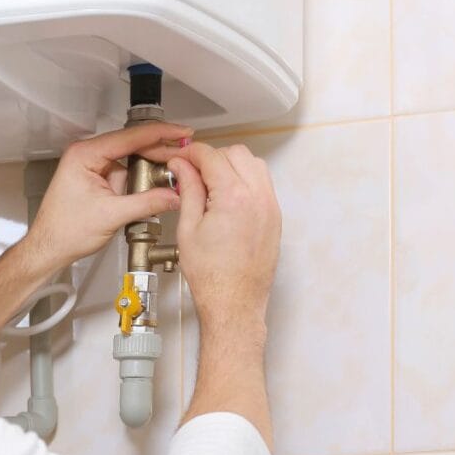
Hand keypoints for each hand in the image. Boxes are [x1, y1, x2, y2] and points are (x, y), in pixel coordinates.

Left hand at [22, 122, 192, 272]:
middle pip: (131, 145)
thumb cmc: (65, 231)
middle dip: (158, 153)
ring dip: (148, 170)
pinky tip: (151, 190)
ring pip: (130, 160)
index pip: (129, 137)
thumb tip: (174, 195)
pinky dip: (138, 181)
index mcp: (84, 155)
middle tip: (183, 155)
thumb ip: (147, 203)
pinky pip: (124, 173)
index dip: (159, 133)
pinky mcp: (96, 178)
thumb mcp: (112, 216)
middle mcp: (86, 155)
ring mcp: (91, 166)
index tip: (181, 132)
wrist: (49, 247)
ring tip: (167, 180)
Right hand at [167, 143, 281, 329]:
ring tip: (210, 183)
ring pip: (254, 164)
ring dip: (231, 165)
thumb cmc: (211, 275)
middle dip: (212, 157)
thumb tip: (182, 167)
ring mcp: (270, 207)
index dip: (191, 153)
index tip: (180, 158)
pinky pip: (262, 183)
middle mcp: (258, 198)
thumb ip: (187, 190)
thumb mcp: (188, 228)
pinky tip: (226, 195)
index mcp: (233, 197)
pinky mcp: (275, 217)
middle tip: (192, 171)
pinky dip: (245, 179)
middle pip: (236, 153)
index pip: (211, 156)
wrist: (234, 302)